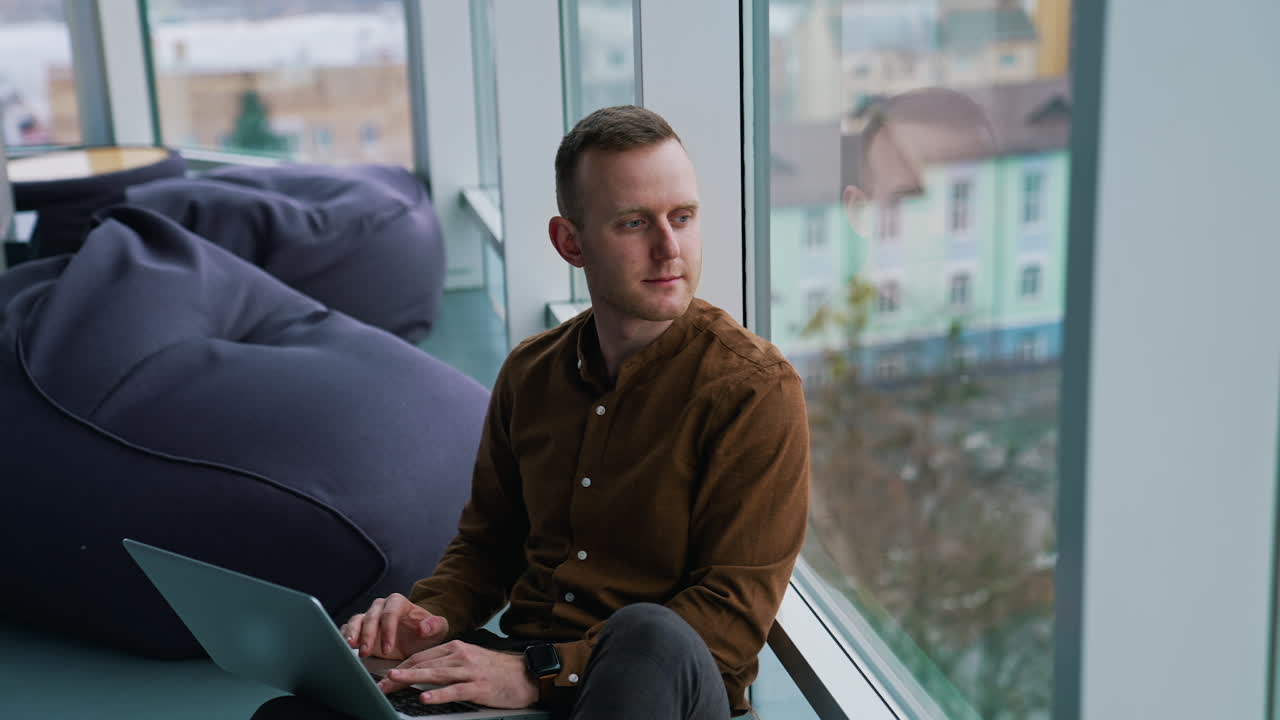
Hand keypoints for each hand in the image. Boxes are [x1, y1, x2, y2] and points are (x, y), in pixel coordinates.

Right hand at [339, 593, 448, 659]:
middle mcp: (381, 607)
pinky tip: (343, 648)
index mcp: (398, 603)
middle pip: (371, 617)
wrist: (417, 639)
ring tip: (349, 646)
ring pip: (356, 621)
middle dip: (368, 635)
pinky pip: (348, 630)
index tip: (388, 649)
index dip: (387, 631)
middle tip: (366, 652)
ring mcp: (369, 618)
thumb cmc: (426, 633)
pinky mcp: (360, 630)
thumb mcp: (437, 630)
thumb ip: (435, 625)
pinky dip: (344, 638)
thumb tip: (424, 627)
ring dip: (352, 634)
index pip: (390, 613)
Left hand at [376, 640, 538, 709]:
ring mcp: (470, 671)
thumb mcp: (472, 659)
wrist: (528, 674)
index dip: (401, 666)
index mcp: (457, 648)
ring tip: (393, 682)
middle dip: (399, 675)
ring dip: (411, 678)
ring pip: (435, 674)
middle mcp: (461, 656)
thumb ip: (450, 662)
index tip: (385, 676)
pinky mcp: (479, 687)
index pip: (422, 655)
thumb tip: (424, 670)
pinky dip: (437, 694)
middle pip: (423, 663)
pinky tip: (424, 697)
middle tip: (380, 684)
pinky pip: (454, 691)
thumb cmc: (499, 670)